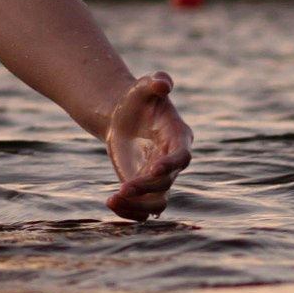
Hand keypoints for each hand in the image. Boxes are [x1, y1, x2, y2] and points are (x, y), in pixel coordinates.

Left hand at [103, 72, 191, 221]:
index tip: (153, 169)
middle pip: (166, 183)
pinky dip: (129, 211)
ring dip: (138, 206)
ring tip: (114, 199)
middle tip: (123, 188)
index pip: (182, 157)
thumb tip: (163, 83)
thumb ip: (156, 81)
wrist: (122, 115)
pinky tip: (111, 202)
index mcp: (178, 138)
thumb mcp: (145, 85)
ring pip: (158, 203)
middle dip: (146, 187)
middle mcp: (172, 162)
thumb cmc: (137, 98)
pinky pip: (142, 209)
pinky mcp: (143, 187)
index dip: (171, 165)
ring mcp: (159, 178)